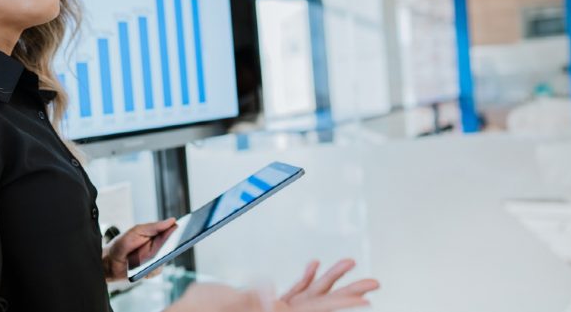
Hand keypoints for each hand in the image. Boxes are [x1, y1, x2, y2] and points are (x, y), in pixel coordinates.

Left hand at [102, 217, 176, 281]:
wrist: (109, 262)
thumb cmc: (122, 244)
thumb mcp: (136, 231)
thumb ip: (154, 227)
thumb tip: (172, 220)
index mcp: (157, 234)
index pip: (173, 231)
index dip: (183, 229)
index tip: (190, 226)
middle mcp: (159, 247)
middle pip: (174, 246)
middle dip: (177, 244)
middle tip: (177, 243)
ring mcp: (156, 259)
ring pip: (166, 260)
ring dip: (161, 259)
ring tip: (153, 258)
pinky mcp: (152, 271)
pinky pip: (157, 270)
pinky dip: (152, 269)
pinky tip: (144, 268)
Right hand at [166, 259, 378, 311]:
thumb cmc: (196, 310)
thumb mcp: (219, 302)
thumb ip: (246, 299)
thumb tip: (271, 296)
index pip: (314, 310)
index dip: (341, 304)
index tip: (366, 298)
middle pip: (320, 304)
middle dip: (347, 292)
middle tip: (375, 283)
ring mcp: (271, 310)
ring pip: (309, 296)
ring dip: (329, 279)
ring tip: (350, 264)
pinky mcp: (263, 304)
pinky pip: (291, 293)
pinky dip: (304, 279)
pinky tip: (313, 266)